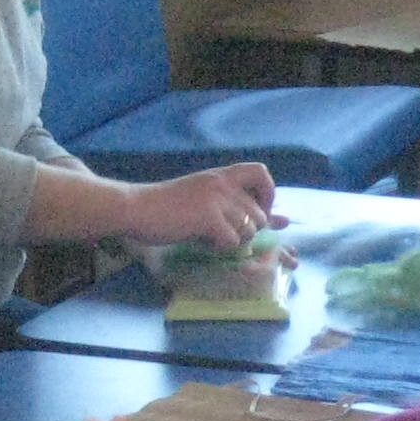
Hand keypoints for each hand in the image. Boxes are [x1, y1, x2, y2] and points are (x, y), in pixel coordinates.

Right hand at [122, 162, 278, 248]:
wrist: (137, 207)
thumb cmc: (166, 205)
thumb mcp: (204, 196)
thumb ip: (236, 204)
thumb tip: (283, 220)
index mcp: (222, 174)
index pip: (262, 173)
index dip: (267, 195)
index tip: (256, 210)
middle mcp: (223, 183)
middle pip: (259, 214)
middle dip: (246, 231)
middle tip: (221, 233)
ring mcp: (217, 200)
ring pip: (248, 230)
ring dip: (232, 241)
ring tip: (208, 236)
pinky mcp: (208, 218)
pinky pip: (231, 241)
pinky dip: (219, 247)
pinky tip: (202, 241)